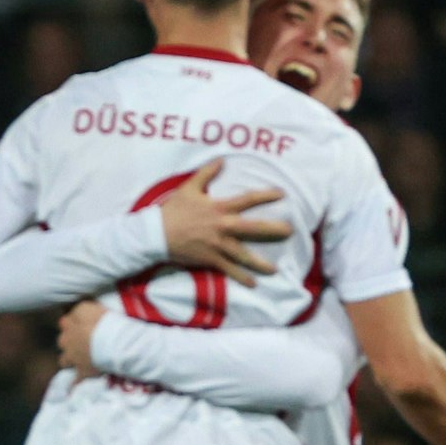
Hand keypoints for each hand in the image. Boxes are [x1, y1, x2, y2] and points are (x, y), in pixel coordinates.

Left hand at [57, 301, 104, 379]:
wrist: (111, 342)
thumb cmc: (101, 321)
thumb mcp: (87, 307)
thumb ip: (78, 309)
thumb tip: (72, 311)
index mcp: (69, 326)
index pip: (64, 322)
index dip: (71, 323)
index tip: (79, 323)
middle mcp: (67, 342)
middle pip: (62, 341)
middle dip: (68, 341)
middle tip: (80, 341)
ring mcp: (73, 358)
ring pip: (64, 360)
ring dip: (68, 359)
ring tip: (76, 360)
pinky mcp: (82, 372)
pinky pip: (75, 381)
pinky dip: (75, 383)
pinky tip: (74, 386)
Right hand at [158, 159, 290, 286]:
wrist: (155, 235)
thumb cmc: (172, 211)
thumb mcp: (188, 188)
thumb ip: (206, 173)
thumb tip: (222, 160)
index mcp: (219, 208)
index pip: (248, 199)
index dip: (266, 196)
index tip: (282, 195)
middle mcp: (222, 227)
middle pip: (253, 228)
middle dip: (273, 230)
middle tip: (290, 232)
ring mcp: (217, 245)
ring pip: (243, 255)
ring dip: (260, 263)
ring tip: (275, 270)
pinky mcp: (210, 259)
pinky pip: (228, 270)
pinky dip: (241, 278)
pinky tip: (253, 284)